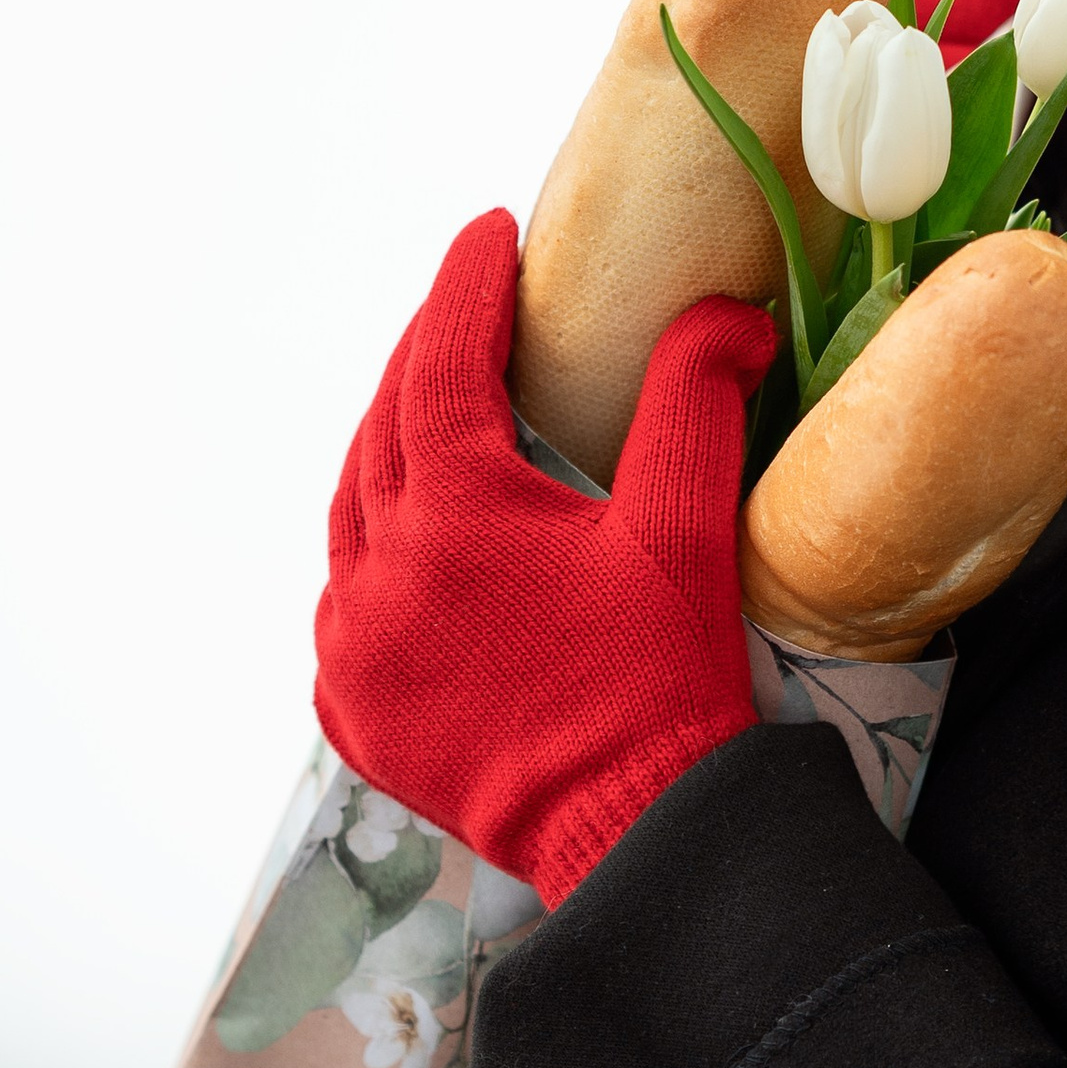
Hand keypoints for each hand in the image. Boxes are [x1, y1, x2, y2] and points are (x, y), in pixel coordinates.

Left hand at [314, 211, 776, 904]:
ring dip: (391, 451)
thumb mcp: (685, 529)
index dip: (465, 287)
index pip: (444, 362)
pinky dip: (373, 554)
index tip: (490, 235)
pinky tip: (413, 545)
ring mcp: (355, 647)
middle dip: (426, 356)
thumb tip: (723, 313)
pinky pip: (343, 604)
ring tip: (438, 414)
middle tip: (472, 311)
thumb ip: (694, 402)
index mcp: (456, 514)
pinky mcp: (354, 710)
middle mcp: (381, 573)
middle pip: (385, 428)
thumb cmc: (663, 678)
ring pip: (351, 513)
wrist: (634, 832)